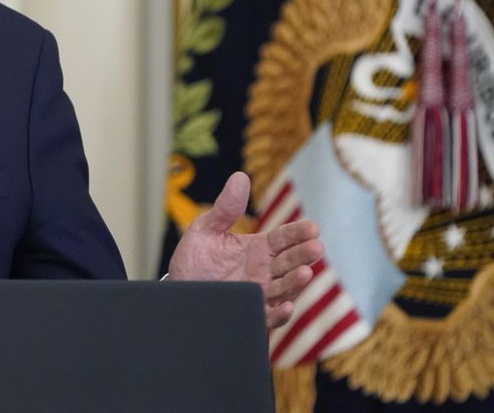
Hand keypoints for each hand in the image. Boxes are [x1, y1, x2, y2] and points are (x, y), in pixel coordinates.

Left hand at [166, 171, 320, 328]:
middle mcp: (264, 271)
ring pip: (284, 288)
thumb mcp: (206, 230)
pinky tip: (286, 305)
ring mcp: (259, 294)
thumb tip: (240, 177)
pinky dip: (280, 313)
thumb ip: (225, 208)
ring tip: (306, 272)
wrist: (177, 292)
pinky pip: (269, 316)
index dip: (298, 233)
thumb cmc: (193, 260)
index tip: (312, 228)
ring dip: (296, 282)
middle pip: (290, 262)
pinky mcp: (250, 313)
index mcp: (257, 249)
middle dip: (304, 255)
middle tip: (316, 247)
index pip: (283, 239)